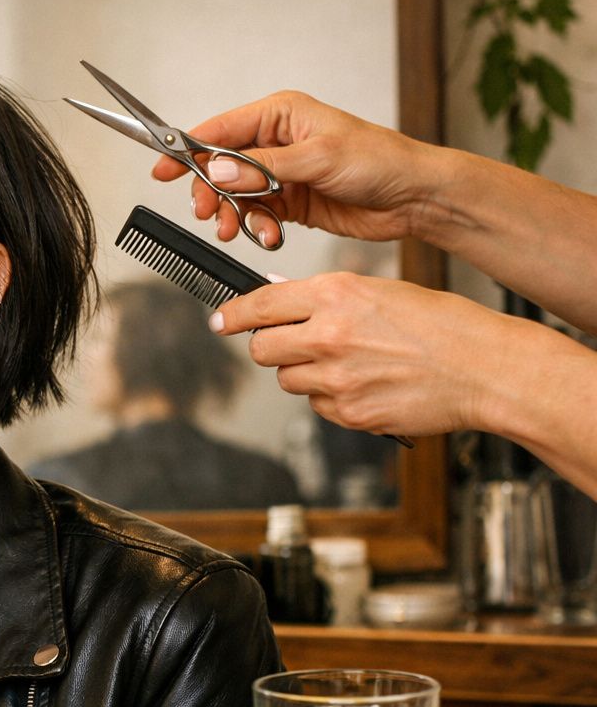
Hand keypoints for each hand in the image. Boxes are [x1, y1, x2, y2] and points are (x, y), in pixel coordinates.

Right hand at [154, 91, 435, 246]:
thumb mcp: (318, 159)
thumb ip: (263, 167)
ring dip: (235, 216)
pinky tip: (270, 235)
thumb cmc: (379, 162)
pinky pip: (255, 216)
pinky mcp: (288, 202)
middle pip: (220, 168)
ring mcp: (280, 174)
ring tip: (242, 231)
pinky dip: (257, 229)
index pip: (220, 130)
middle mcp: (275, 142)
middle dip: (213, 194)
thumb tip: (220, 169)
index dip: (187, 151)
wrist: (412, 197)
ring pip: (235, 196)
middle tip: (212, 215)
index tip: (162, 169)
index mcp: (280, 115)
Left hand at [210, 273, 509, 436]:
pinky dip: (331, 399)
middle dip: (272, 347)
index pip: (260, 305)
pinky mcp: (349, 413)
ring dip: (305, 373)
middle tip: (294, 344)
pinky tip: (366, 385)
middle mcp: (329, 336)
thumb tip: (284, 303)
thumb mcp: (381, 293)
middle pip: (262, 349)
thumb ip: (328, 300)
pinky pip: (318, 406)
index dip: (233, 315)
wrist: (486, 369)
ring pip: (288, 380)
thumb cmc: (444, 327)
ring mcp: (337, 379)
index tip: (220, 321)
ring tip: (348, 364)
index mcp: (337, 295)